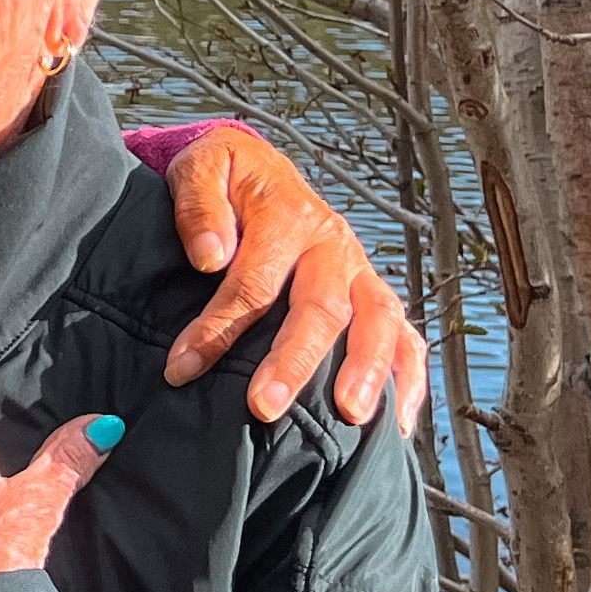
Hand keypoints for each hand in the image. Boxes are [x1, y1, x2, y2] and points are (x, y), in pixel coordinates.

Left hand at [158, 123, 428, 424]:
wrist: (259, 166)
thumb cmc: (224, 177)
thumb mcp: (201, 169)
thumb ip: (198, 206)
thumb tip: (209, 255)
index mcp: (287, 216)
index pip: (254, 281)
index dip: (217, 328)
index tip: (182, 368)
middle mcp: (332, 245)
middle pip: (322, 307)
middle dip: (294, 361)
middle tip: (264, 407)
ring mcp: (359, 270)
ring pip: (377, 320)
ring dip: (367, 371)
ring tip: (351, 417)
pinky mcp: (372, 293)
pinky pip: (404, 336)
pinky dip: (408, 379)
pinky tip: (399, 425)